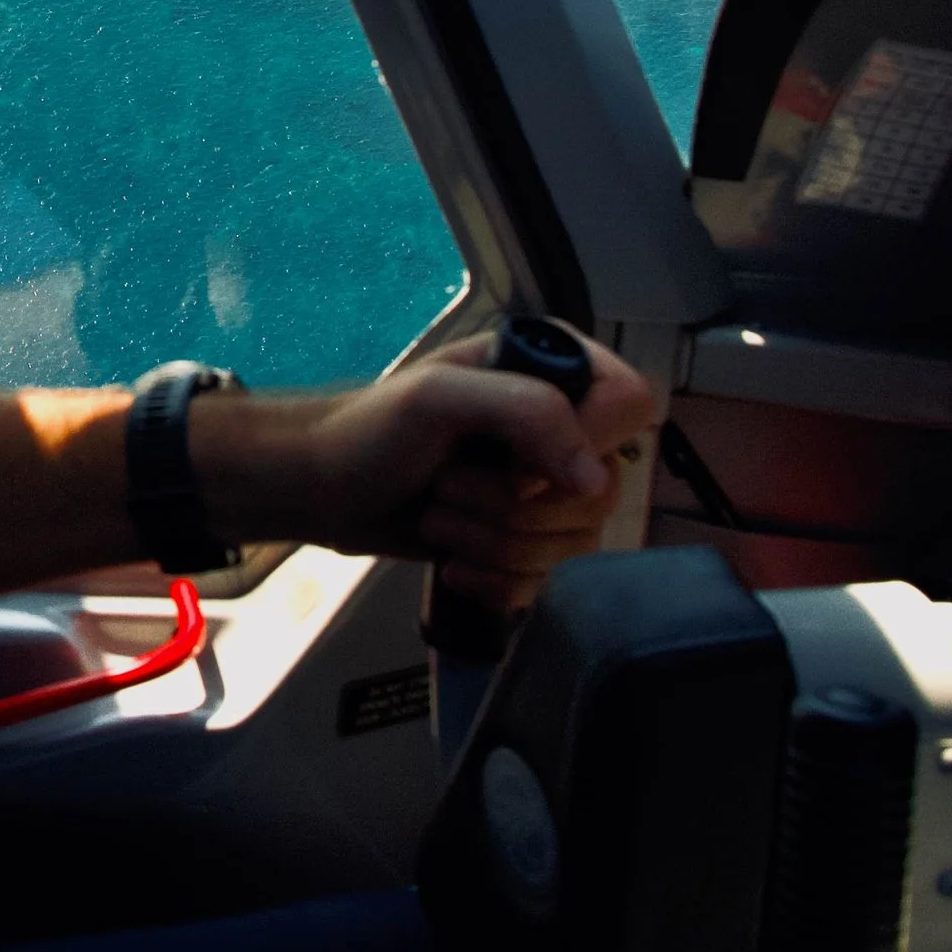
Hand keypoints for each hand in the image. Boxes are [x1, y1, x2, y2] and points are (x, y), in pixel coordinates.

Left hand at [241, 328, 651, 615]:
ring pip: (574, 545)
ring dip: (494, 544)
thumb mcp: (439, 399)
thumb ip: (527, 413)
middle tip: (447, 488)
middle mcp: (561, 427)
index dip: (582, 447)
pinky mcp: (525, 543)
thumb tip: (595, 479)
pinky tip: (453, 564)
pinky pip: (548, 581)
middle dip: (512, 508)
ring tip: (438, 518)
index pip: (630, 406)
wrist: (320, 490)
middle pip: (603, 492)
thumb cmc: (366, 432)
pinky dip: (496, 581)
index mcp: (551, 370)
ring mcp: (546, 489)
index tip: (516, 468)